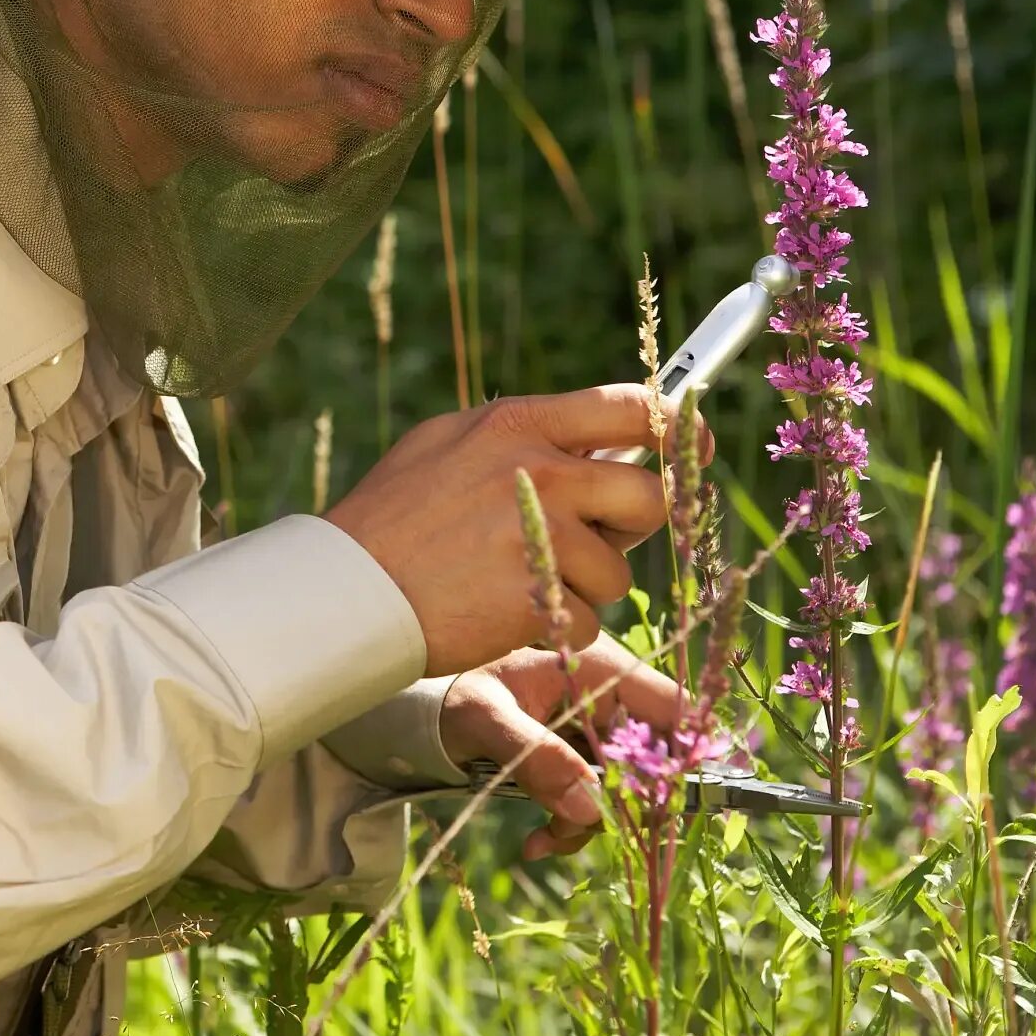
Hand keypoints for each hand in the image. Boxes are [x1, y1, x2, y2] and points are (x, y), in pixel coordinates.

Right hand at [326, 384, 705, 677]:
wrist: (345, 590)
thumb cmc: (391, 518)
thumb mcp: (445, 445)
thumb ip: (519, 437)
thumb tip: (600, 437)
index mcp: (516, 426)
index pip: (632, 409)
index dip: (675, 427)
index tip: (691, 440)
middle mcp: (537, 472)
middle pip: (650, 497)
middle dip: (631, 527)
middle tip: (590, 540)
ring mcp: (538, 536)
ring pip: (617, 571)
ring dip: (582, 587)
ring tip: (516, 582)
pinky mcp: (536, 598)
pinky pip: (586, 620)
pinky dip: (554, 626)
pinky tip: (501, 613)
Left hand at [441, 639, 688, 859]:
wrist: (425, 713)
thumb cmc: (455, 695)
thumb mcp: (487, 718)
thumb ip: (537, 757)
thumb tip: (592, 809)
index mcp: (600, 669)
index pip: (672, 708)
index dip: (683, 757)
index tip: (662, 805)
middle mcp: (610, 699)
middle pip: (654, 760)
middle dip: (623, 806)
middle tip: (580, 829)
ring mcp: (599, 734)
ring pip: (626, 791)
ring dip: (591, 824)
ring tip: (544, 837)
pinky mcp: (583, 762)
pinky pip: (598, 803)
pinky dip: (573, 827)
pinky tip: (537, 841)